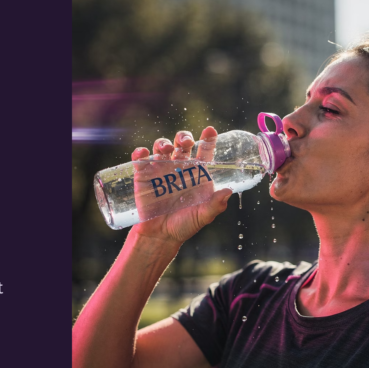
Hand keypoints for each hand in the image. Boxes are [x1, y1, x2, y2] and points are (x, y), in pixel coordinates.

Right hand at [131, 127, 232, 244]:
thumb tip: (228, 192)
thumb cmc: (184, 225)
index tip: (209, 130)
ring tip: (167, 149)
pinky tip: (143, 152)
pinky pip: (140, 159)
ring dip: (163, 142)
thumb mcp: (203, 216)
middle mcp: (179, 168)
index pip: (204, 151)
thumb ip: (215, 205)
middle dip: (183, 137)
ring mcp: (160, 170)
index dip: (208, 139)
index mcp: (197, 174)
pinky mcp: (143, 176)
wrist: (160, 236)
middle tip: (185, 142)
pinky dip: (140, 153)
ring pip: (162, 147)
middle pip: (182, 143)